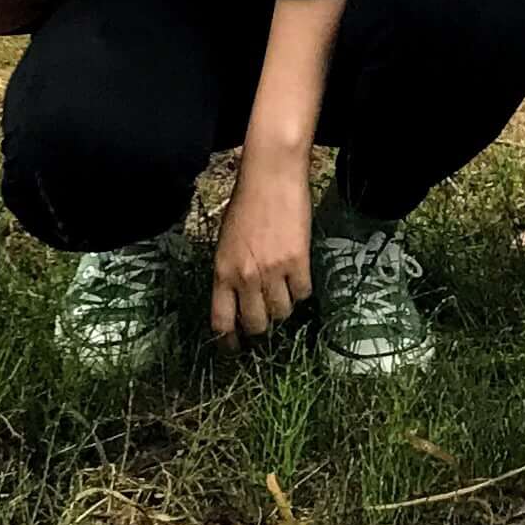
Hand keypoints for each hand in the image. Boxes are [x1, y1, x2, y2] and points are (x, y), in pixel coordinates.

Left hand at [212, 146, 314, 341]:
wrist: (271, 177)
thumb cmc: (245, 205)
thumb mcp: (226, 243)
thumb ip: (230, 273)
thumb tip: (238, 299)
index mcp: (222, 272)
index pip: (222, 321)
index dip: (229, 340)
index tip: (234, 347)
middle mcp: (245, 277)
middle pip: (255, 324)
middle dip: (260, 326)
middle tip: (265, 317)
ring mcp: (273, 271)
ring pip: (282, 313)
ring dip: (283, 307)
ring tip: (283, 292)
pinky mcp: (298, 262)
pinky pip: (303, 293)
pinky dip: (301, 290)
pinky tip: (297, 277)